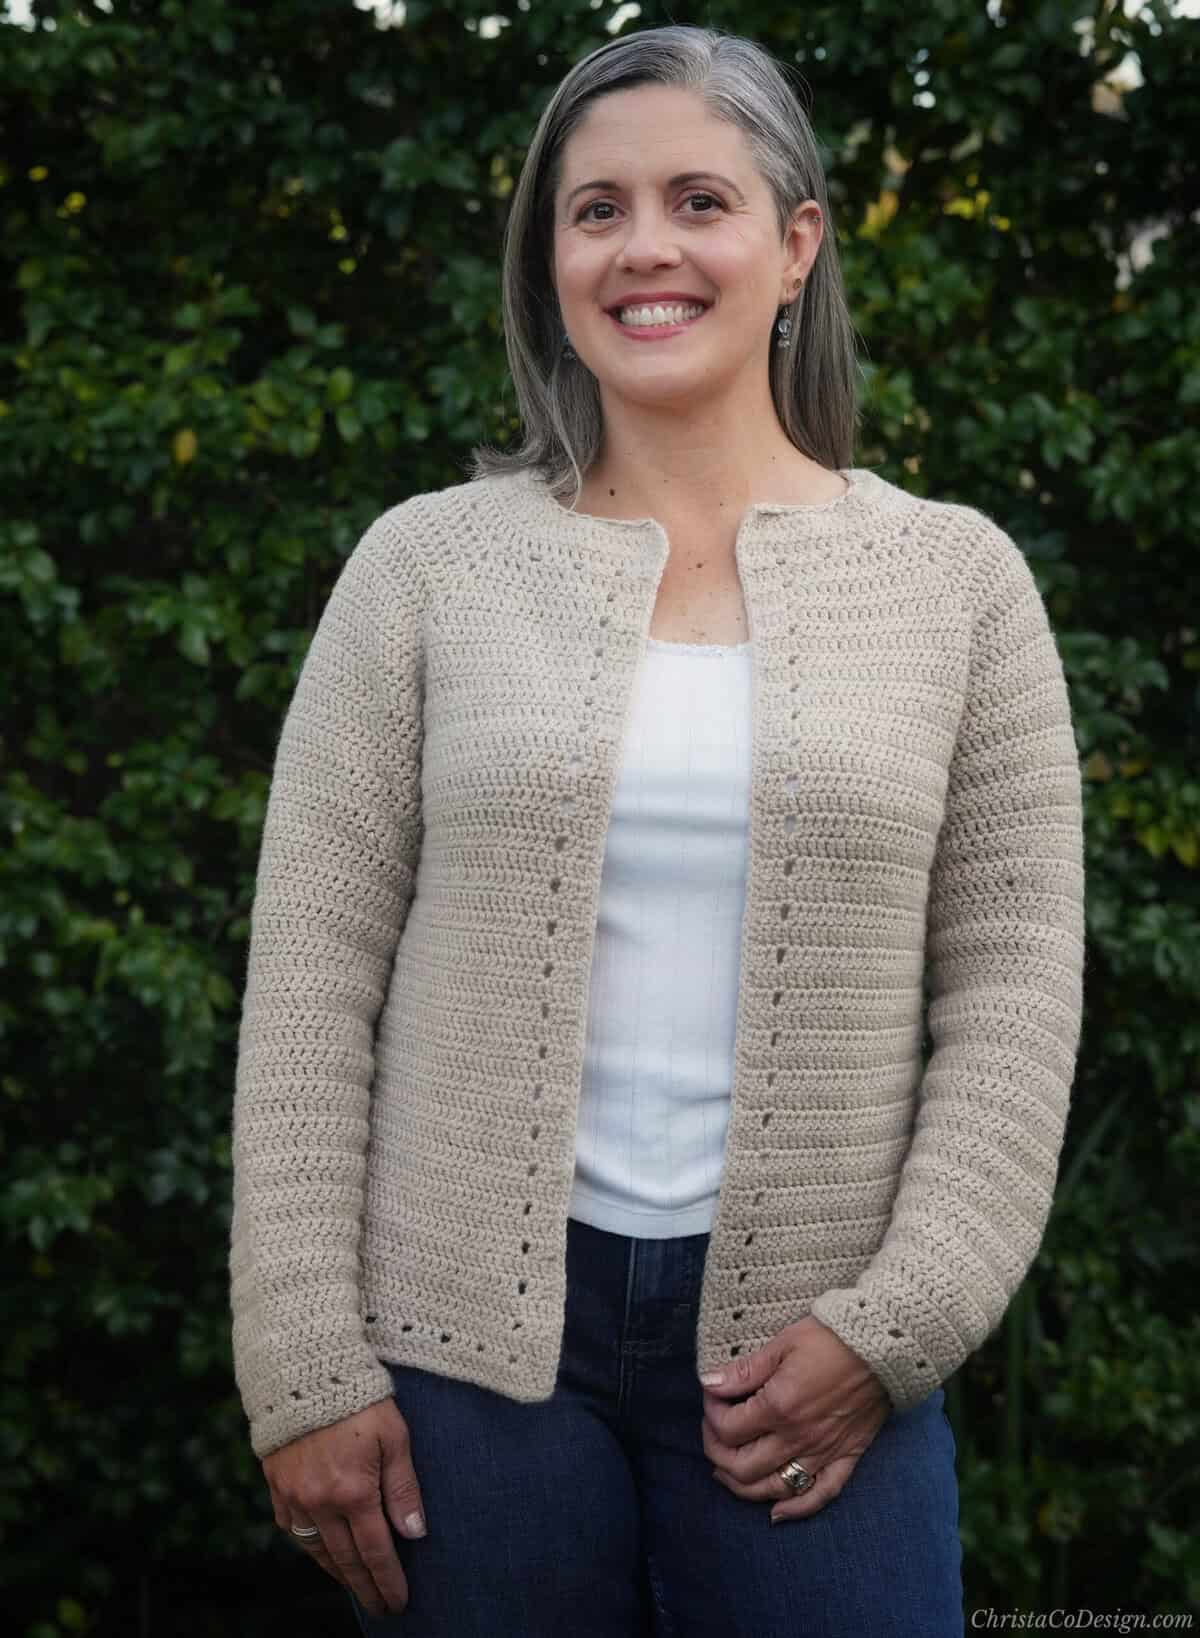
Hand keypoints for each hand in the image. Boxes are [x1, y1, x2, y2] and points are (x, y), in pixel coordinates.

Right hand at [261, 1398, 427, 1618]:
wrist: (305, 1369)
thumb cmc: (360, 1396)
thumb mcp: (395, 1436)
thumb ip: (403, 1488)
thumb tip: (414, 1534)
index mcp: (353, 1492)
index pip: (376, 1551)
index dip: (389, 1580)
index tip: (399, 1602)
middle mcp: (320, 1503)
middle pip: (346, 1559)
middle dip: (366, 1587)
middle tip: (381, 1608)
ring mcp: (294, 1496)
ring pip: (317, 1550)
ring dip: (337, 1573)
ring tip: (355, 1587)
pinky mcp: (276, 1484)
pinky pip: (292, 1529)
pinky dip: (310, 1547)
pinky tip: (322, 1553)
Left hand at [699, 1314, 890, 1523]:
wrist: (886, 1344)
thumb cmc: (832, 1337)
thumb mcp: (783, 1344)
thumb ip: (745, 1370)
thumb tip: (709, 1383)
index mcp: (779, 1407)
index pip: (728, 1428)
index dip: (711, 1413)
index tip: (713, 1395)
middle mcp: (798, 1438)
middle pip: (742, 1467)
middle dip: (717, 1452)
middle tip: (714, 1431)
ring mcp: (823, 1452)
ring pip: (773, 1489)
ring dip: (743, 1486)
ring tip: (727, 1471)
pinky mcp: (846, 1456)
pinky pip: (821, 1495)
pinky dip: (796, 1509)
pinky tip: (777, 1511)